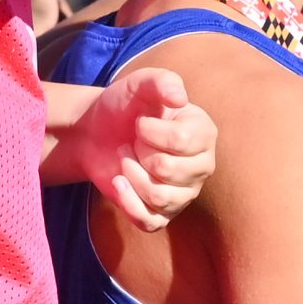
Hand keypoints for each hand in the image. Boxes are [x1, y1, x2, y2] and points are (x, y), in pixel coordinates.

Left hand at [71, 65, 217, 230]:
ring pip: (158, 197)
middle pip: (167, 170)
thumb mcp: (140, 84)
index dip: (149, 131)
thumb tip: (180, 98)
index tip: (141, 122)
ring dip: (130, 174)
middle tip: (134, 142)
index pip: (180, 141)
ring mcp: (184, 194)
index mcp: (204, 134)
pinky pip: (150, 221)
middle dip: (139, 152)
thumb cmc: (124, 108)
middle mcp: (202, 166)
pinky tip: (118, 183)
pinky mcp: (163, 215)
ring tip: (126, 160)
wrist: (98, 134)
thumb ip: (162, 82)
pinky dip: (127, 202)